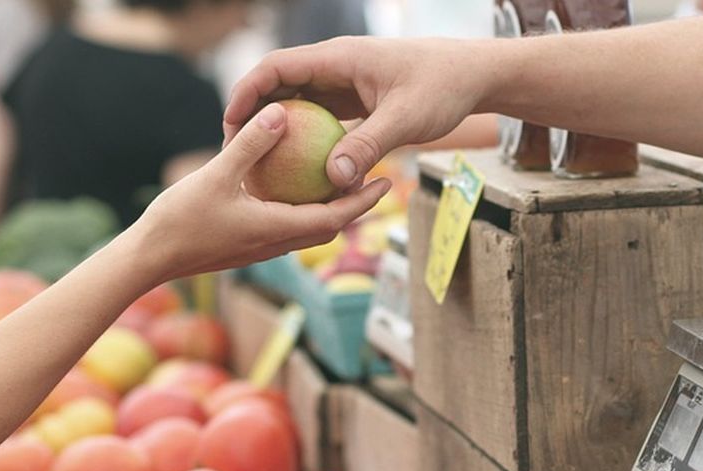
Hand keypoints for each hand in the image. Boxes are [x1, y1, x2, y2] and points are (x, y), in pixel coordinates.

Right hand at [134, 102, 391, 283]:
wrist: (149, 259)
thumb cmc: (180, 220)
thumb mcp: (216, 175)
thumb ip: (250, 145)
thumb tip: (281, 112)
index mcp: (277, 230)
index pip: (335, 218)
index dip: (363, 201)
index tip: (386, 181)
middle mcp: (275, 244)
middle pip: (329, 227)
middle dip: (355, 206)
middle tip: (375, 180)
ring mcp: (261, 248)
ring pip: (307, 230)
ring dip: (330, 210)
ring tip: (341, 183)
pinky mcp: (246, 246)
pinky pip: (285, 228)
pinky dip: (301, 211)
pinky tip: (292, 188)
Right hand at [223, 37, 492, 189]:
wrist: (473, 75)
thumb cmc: (443, 87)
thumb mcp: (406, 119)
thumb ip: (368, 146)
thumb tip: (333, 180)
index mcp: (339, 58)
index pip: (277, 67)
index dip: (247, 92)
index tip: (230, 124)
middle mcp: (335, 67)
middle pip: (279, 85)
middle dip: (253, 114)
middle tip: (234, 151)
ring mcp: (344, 83)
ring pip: (297, 103)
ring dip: (277, 129)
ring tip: (258, 164)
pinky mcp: (355, 100)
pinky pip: (320, 118)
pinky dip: (305, 140)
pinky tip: (298, 172)